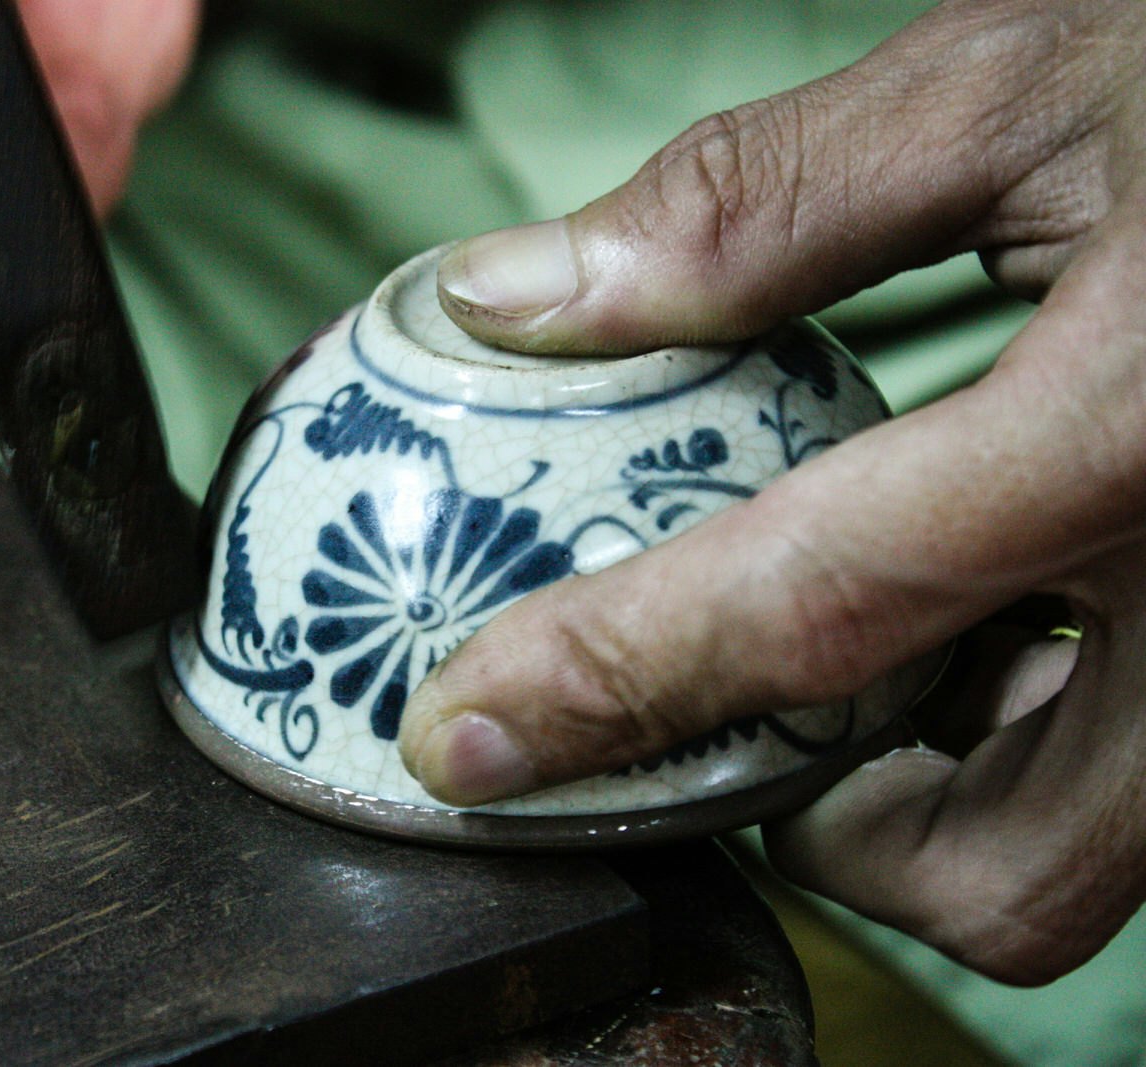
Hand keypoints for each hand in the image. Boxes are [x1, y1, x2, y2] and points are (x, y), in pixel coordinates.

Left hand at [399, 0, 1145, 984]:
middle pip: (993, 866)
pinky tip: (974, 615)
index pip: (816, 607)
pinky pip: (1137, 790)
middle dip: (812, 821)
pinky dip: (1019, 747)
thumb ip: (757, 206)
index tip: (464, 738)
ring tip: (856, 648)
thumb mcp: (1023, 86)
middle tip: (720, 700)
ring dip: (924, 799)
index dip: (609, 684)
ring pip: (1081, 867)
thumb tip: (512, 301)